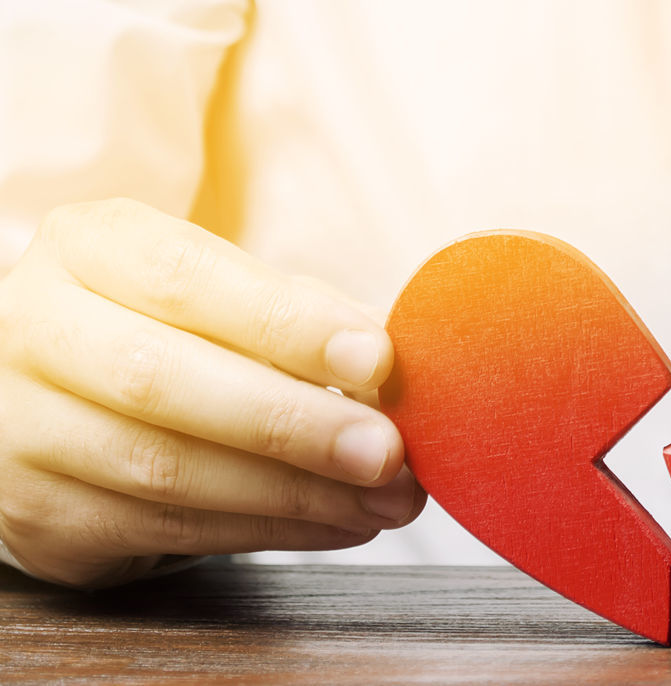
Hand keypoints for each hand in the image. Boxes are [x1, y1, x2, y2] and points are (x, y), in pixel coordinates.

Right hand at [0, 199, 424, 586]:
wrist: (59, 406)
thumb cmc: (171, 334)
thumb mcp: (224, 296)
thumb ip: (302, 316)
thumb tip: (391, 360)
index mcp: (91, 249)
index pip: (186, 276)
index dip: (286, 321)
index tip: (375, 358)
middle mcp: (35, 329)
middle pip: (161, 378)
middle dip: (292, 421)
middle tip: (386, 450)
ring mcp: (21, 429)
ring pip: (165, 468)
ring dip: (296, 493)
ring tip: (384, 497)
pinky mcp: (39, 516)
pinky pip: (166, 530)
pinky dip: (269, 531)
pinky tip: (339, 522)